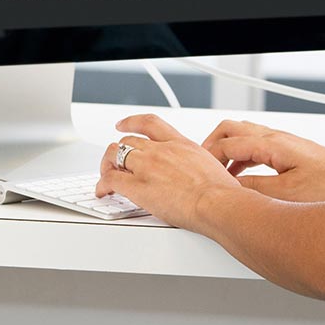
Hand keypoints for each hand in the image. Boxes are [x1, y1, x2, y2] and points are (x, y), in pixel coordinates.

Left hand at [93, 113, 243, 230]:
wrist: (218, 202)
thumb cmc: (222, 191)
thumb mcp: (212, 166)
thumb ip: (197, 166)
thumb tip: (200, 176)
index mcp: (180, 144)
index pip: (149, 123)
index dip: (131, 122)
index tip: (123, 125)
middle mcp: (160, 151)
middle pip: (128, 142)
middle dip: (118, 152)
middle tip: (114, 163)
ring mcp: (147, 166)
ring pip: (114, 155)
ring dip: (107, 165)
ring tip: (106, 176)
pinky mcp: (138, 186)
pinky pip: (111, 179)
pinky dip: (103, 184)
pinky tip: (103, 192)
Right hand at [200, 119, 324, 202]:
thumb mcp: (285, 195)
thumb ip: (253, 189)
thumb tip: (228, 189)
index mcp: (272, 144)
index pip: (227, 142)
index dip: (207, 156)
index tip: (195, 171)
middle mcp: (278, 139)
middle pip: (233, 129)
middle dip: (212, 145)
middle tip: (200, 166)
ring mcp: (287, 145)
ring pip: (246, 137)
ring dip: (228, 151)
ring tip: (217, 172)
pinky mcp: (294, 154)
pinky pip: (258, 147)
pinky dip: (243, 157)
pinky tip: (243, 176)